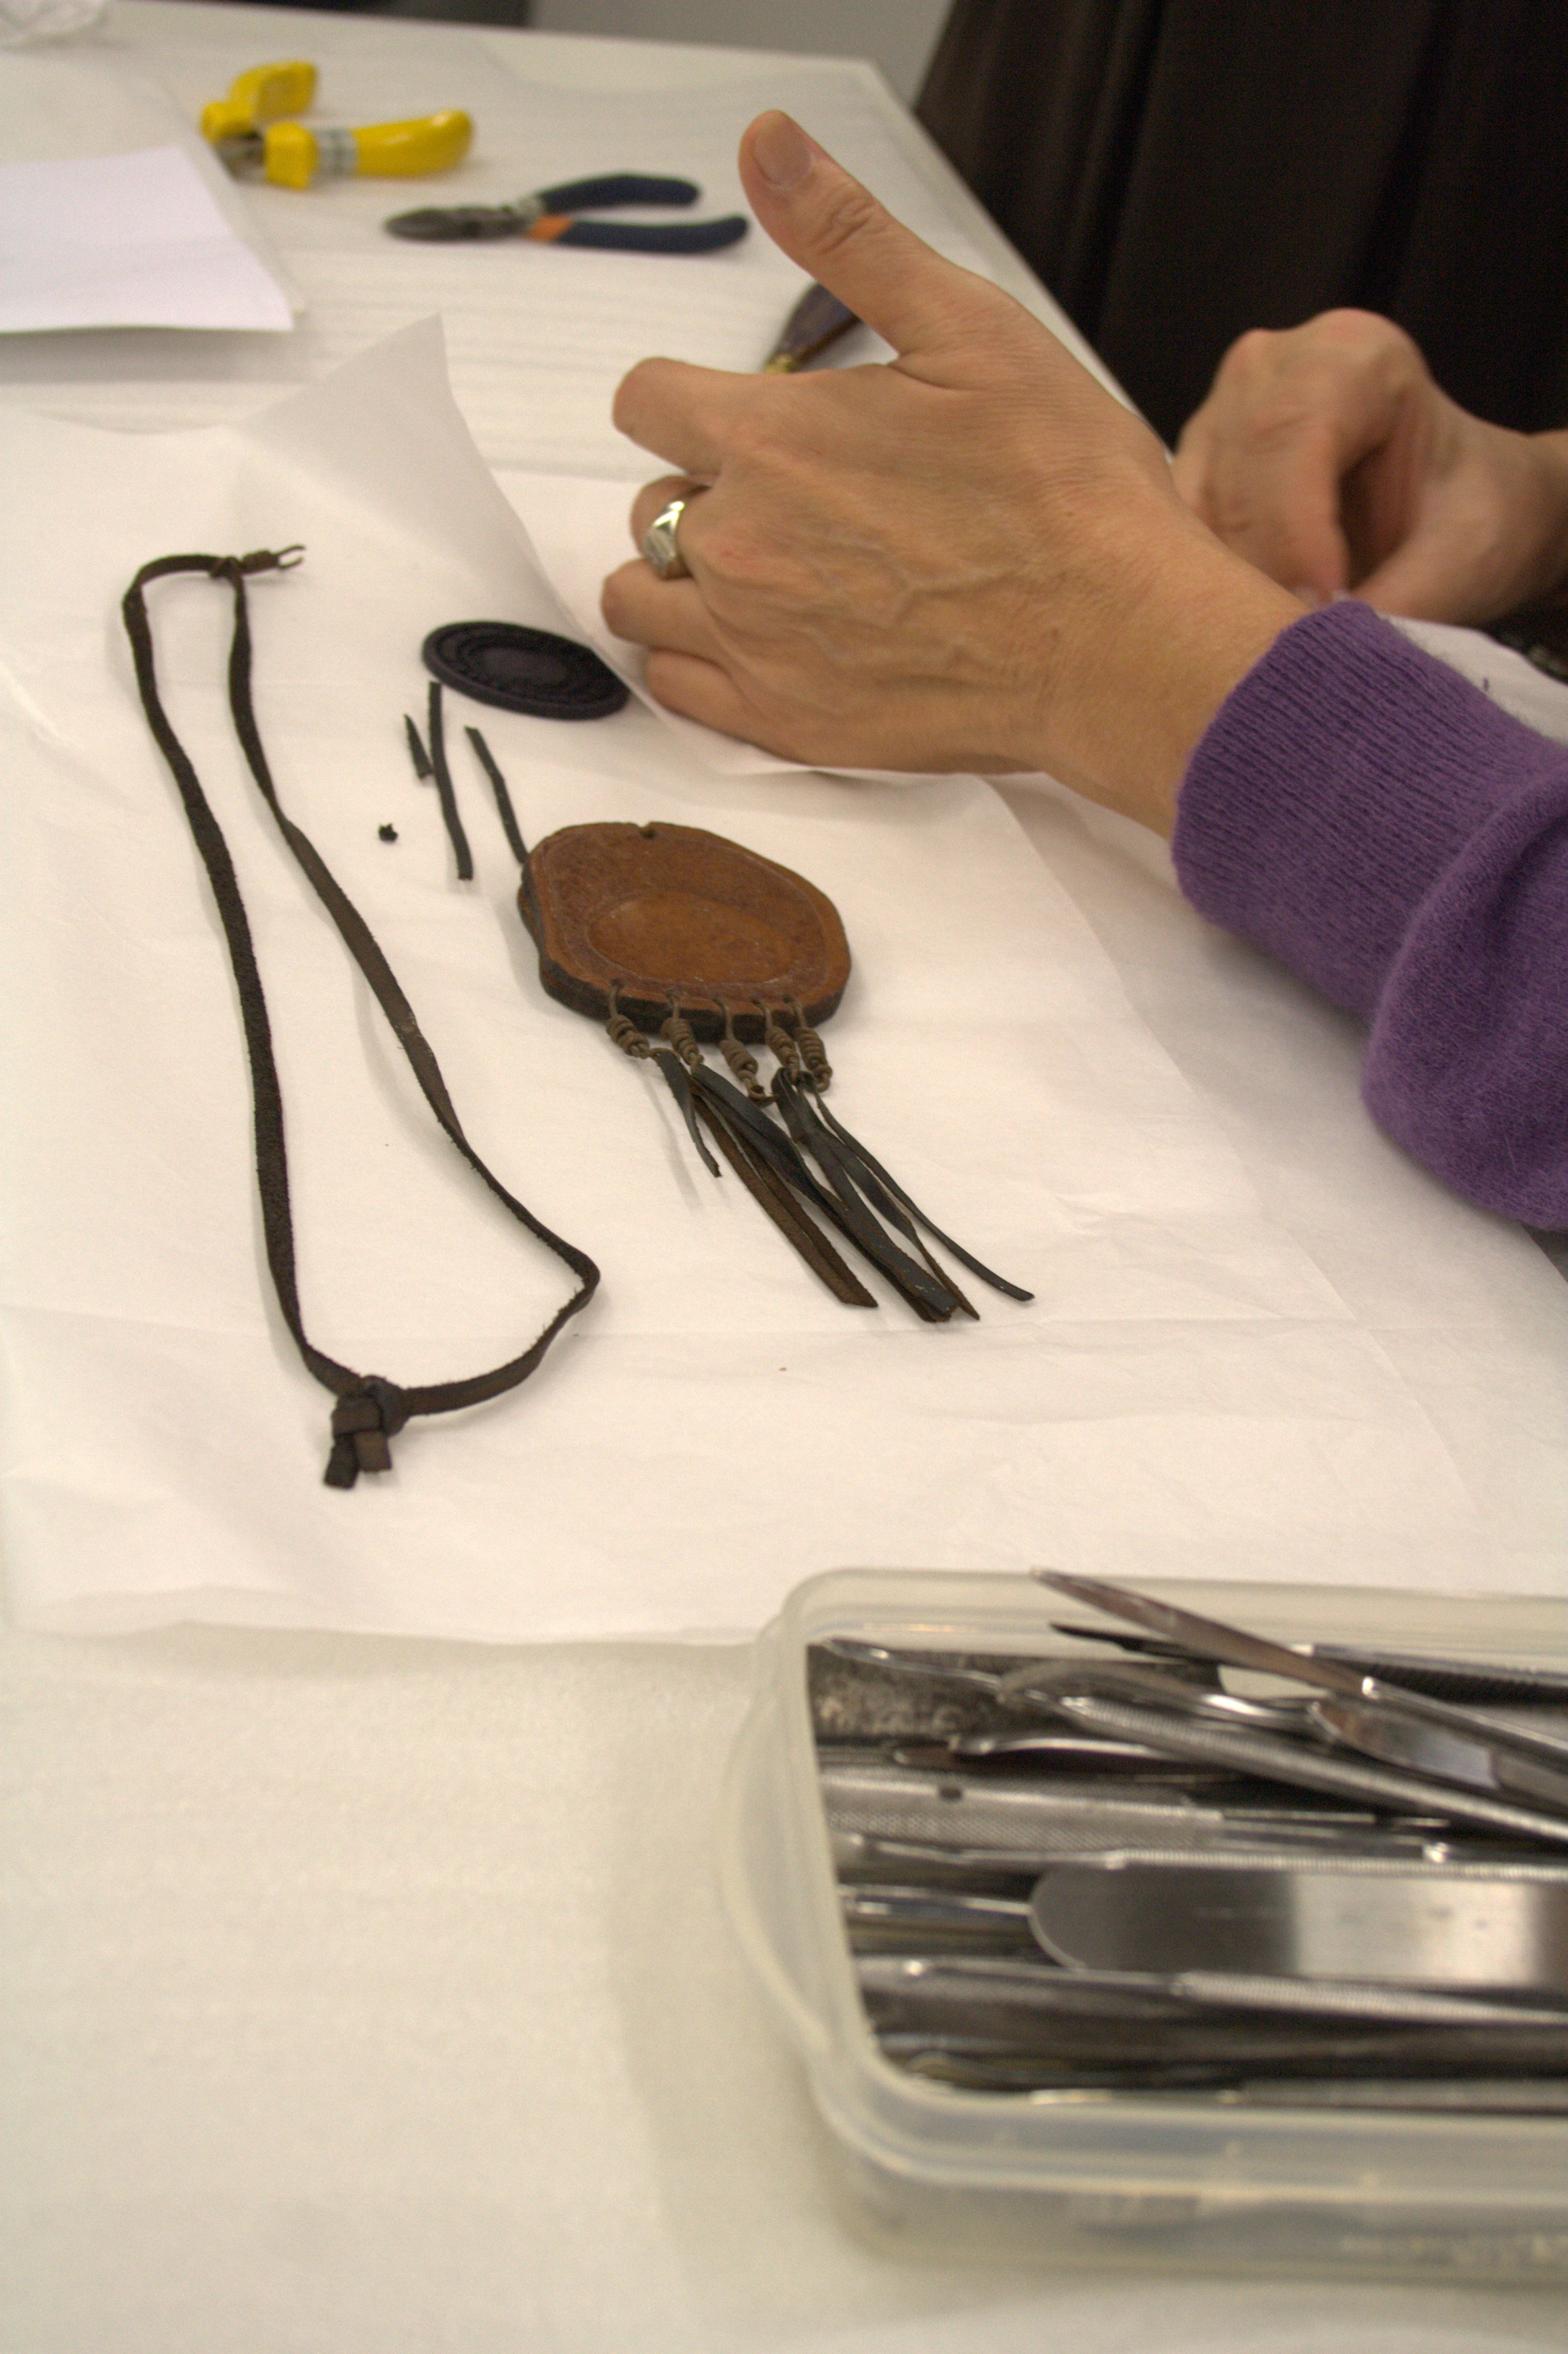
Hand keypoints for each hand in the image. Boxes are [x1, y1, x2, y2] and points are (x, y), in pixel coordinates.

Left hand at [602, 112, 1297, 833]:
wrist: (1116, 640)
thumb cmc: (1062, 492)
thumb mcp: (968, 328)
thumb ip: (850, 238)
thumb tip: (768, 146)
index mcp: (770, 439)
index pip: (645, 399)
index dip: (687, 397)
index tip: (742, 415)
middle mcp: (739, 545)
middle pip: (648, 502)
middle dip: (703, 491)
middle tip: (797, 501)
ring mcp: (754, 644)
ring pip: (640, 601)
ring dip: (680, 579)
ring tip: (763, 572)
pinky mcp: (783, 723)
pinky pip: (675, 690)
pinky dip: (695, 663)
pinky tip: (760, 640)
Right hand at [1173, 310, 1567, 624]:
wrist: (1460, 512)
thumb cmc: (1473, 514)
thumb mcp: (1461, 560)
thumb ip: (1395, 607)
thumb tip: (1321, 666)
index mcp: (1351, 357)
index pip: (1289, 436)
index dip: (1290, 538)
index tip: (1315, 616)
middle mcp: (1268, 371)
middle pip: (1228, 483)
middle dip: (1252, 580)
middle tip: (1288, 659)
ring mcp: (1217, 419)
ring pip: (1185, 522)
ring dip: (1219, 598)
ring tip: (1268, 654)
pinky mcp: (1191, 474)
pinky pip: (1169, 547)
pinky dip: (1199, 598)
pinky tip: (1240, 635)